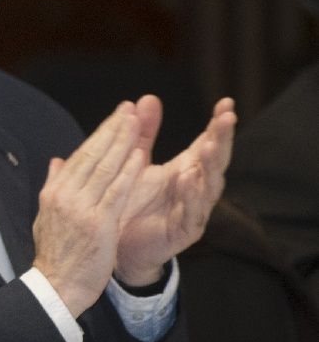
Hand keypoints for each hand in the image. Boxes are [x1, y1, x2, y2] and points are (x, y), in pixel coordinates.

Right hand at [31, 102, 146, 314]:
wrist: (55, 286)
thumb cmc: (56, 255)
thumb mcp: (46, 216)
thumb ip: (54, 186)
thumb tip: (56, 161)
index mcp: (54, 192)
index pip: (80, 155)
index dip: (101, 133)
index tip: (117, 116)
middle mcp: (65, 195)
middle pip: (93, 155)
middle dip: (113, 130)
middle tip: (129, 109)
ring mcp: (81, 208)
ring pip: (105, 169)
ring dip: (123, 143)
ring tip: (136, 123)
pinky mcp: (98, 223)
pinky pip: (116, 192)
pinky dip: (128, 172)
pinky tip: (140, 156)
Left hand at [113, 95, 234, 284]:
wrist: (115, 244)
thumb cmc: (130, 202)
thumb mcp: (136, 162)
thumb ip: (143, 133)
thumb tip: (147, 98)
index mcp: (186, 170)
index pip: (208, 144)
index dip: (218, 125)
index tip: (226, 102)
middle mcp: (194, 189)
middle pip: (214, 161)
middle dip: (222, 139)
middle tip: (227, 118)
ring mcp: (193, 210)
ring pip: (209, 186)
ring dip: (210, 165)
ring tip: (209, 145)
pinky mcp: (184, 231)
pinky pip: (192, 212)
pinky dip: (192, 195)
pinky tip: (189, 179)